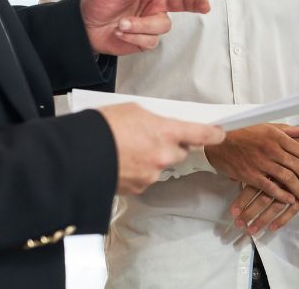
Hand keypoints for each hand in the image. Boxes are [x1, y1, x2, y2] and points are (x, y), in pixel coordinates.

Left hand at [81, 0, 223, 54]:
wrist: (84, 27)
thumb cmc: (99, 1)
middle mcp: (157, 2)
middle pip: (184, 2)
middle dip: (196, 3)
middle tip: (205, 6)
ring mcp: (152, 21)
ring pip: (162, 25)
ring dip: (142, 25)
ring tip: (122, 24)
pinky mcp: (145, 39)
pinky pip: (150, 40)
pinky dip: (134, 36)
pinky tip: (121, 32)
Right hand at [97, 103, 225, 194]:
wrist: (78, 154)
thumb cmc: (103, 127)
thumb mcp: (133, 111)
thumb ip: (153, 120)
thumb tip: (158, 127)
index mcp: (166, 132)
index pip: (201, 134)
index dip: (213, 134)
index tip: (220, 133)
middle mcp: (164, 156)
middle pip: (180, 152)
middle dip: (172, 146)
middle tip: (153, 138)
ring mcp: (152, 174)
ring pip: (161, 166)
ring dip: (152, 159)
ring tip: (129, 149)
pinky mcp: (139, 188)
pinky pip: (145, 178)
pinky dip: (138, 171)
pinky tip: (122, 162)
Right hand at [205, 124, 298, 208]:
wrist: (218, 140)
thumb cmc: (243, 132)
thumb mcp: (267, 126)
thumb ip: (288, 130)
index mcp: (278, 136)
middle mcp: (272, 149)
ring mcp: (262, 163)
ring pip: (288, 179)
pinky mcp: (250, 175)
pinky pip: (270, 187)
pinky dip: (282, 195)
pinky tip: (290, 201)